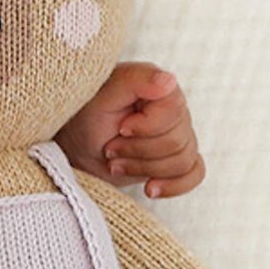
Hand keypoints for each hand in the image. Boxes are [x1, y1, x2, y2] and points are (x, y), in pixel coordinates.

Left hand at [57, 61, 205, 199]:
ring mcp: (178, 136)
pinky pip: (194, 173)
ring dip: (142, 168)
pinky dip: (174, 185)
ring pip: (182, 162)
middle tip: (110, 148)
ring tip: (115, 162)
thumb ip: (134, 80)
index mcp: (161, 89)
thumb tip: (168, 81)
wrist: (75, 146)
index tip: (120, 129)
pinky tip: (150, 188)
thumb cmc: (85, 116)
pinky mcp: (174, 160)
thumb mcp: (102, 95)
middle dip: (137, 151)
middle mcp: (175, 111)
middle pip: (177, 142)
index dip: (146, 128)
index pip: (174, 112)